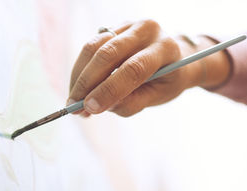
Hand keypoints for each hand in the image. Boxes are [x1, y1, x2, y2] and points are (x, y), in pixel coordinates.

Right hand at [67, 19, 229, 116]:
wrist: (172, 59)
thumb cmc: (166, 81)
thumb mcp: (157, 96)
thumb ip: (132, 102)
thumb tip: (98, 105)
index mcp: (165, 48)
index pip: (133, 68)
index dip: (109, 89)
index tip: (90, 108)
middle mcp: (147, 30)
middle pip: (108, 54)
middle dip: (87, 83)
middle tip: (75, 107)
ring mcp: (128, 26)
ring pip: (93, 48)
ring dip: (79, 77)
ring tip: (74, 101)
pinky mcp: (113, 28)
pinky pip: (90, 47)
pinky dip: (80, 70)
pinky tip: (79, 88)